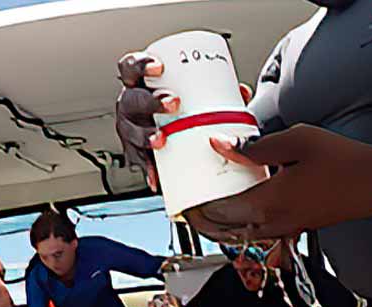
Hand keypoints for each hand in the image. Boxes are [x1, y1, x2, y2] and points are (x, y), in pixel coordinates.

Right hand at [116, 52, 252, 191]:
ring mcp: (130, 129)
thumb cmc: (178, 107)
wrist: (169, 134)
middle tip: (174, 103)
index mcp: (140, 84)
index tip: (160, 68)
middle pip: (131, 99)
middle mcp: (130, 105)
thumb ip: (216, 91)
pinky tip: (156, 176)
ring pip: (130, 131)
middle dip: (150, 100)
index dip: (141, 64)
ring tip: (161, 140)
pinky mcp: (136, 153)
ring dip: (145, 135)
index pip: (131, 67)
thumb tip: (241, 92)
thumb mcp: (192, 94)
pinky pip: (138, 162)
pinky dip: (147, 169)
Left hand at [183, 124, 371, 241]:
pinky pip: (254, 233)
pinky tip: (234, 208)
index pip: (217, 212)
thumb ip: (255, 147)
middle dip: (200, 218)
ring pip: (237, 235)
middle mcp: (272, 223)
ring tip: (204, 208)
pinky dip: (237, 226)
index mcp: (268, 203)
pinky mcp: (291, 228)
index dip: (194, 206)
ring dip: (216, 225)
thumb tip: (221, 146)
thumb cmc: (341, 161)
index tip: (180, 196)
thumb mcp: (296, 142)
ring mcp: (282, 229)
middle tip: (186, 202)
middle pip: (222, 229)